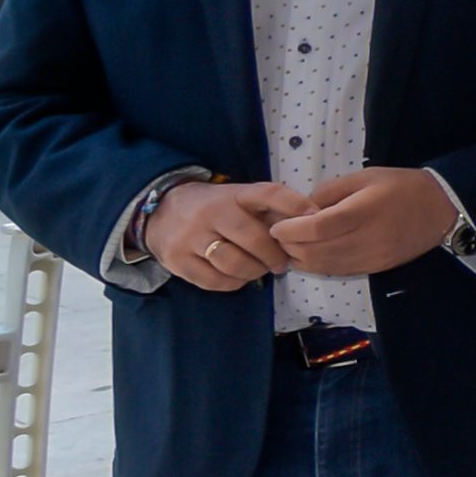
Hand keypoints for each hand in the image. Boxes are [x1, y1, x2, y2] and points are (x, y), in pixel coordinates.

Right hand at [141, 178, 308, 292]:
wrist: (160, 211)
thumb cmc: (214, 208)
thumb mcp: (239, 199)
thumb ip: (270, 210)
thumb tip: (310, 224)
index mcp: (233, 194)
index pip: (268, 194)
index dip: (293, 205)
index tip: (314, 217)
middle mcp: (211, 213)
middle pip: (255, 239)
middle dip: (275, 255)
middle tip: (281, 262)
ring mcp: (191, 237)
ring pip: (236, 264)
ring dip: (255, 271)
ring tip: (258, 268)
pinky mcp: (177, 260)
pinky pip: (216, 281)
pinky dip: (233, 282)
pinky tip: (236, 274)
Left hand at [275, 166, 465, 275]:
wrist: (441, 209)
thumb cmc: (401, 186)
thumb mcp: (364, 177)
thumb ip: (330, 192)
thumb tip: (301, 209)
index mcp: (363, 212)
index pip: (316, 228)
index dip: (290, 230)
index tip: (276, 225)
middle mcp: (366, 240)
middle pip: (315, 252)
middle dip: (290, 246)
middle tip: (280, 235)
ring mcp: (371, 258)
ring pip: (323, 266)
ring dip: (301, 258)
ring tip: (292, 245)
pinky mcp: (375, 268)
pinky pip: (338, 271)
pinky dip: (318, 265)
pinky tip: (312, 254)